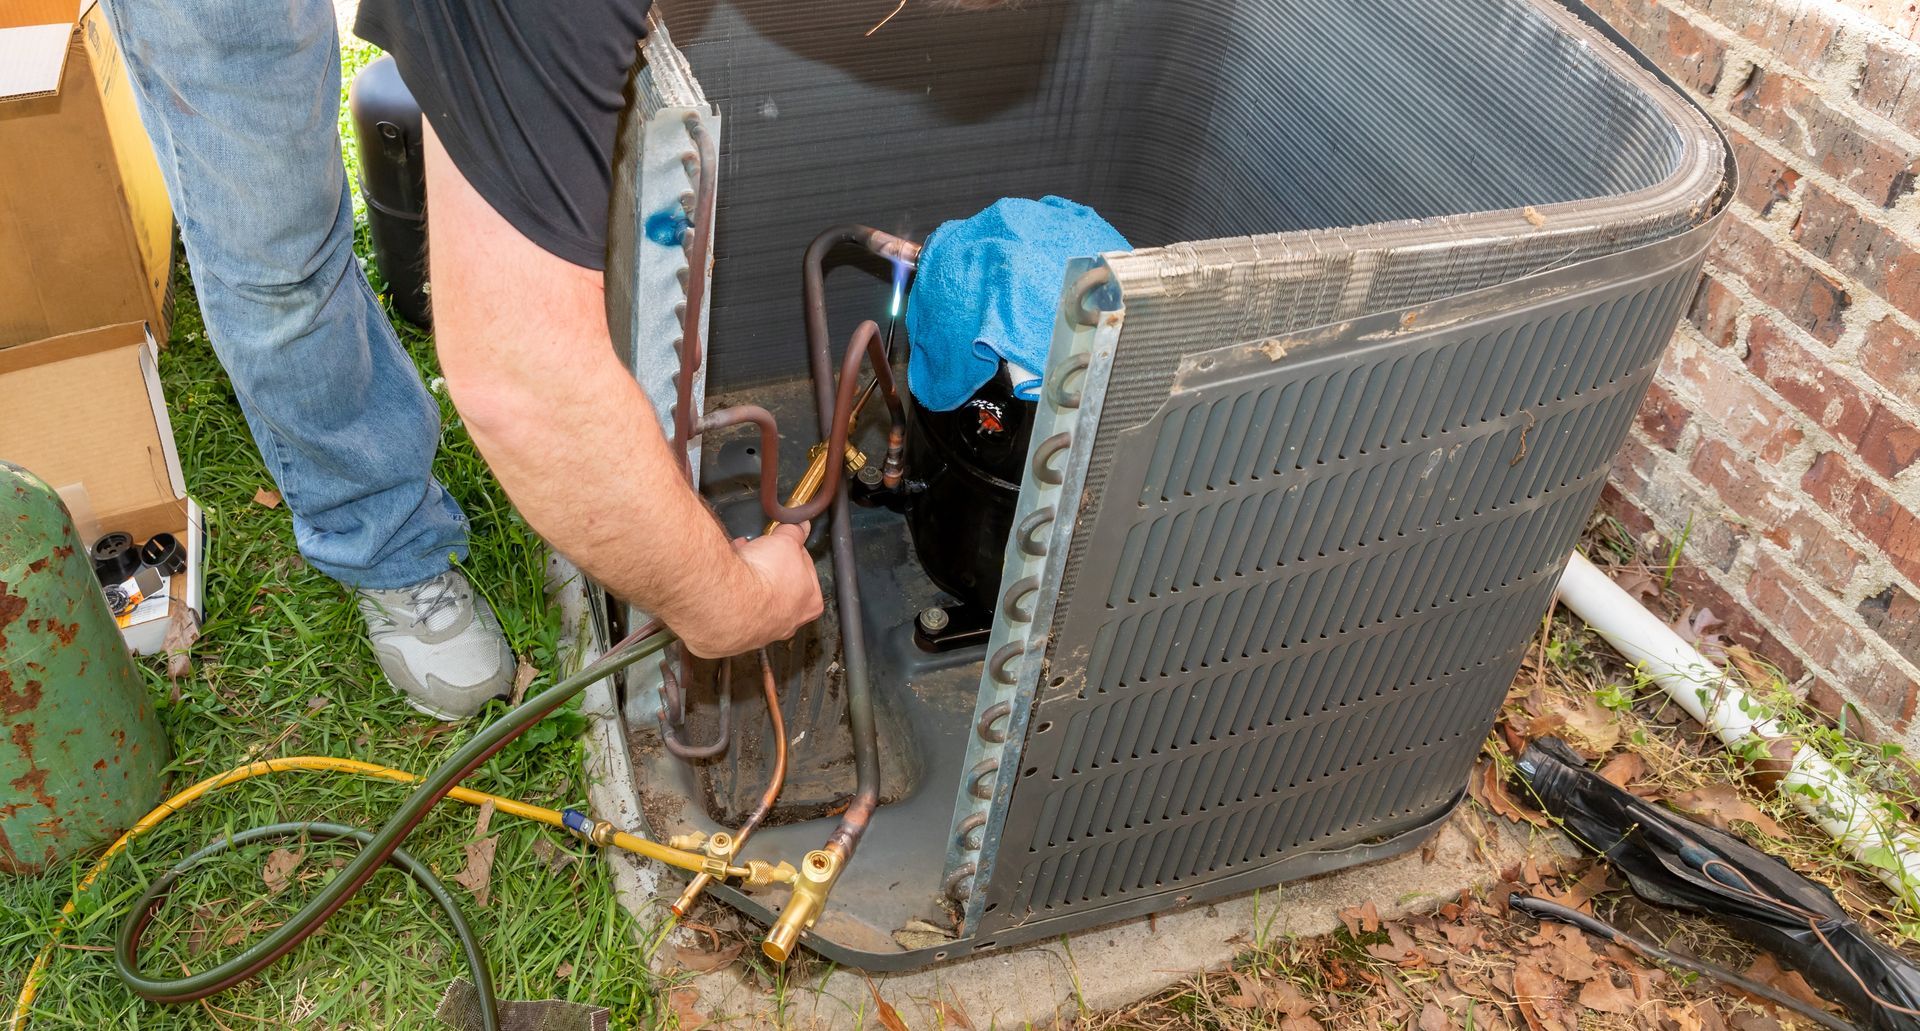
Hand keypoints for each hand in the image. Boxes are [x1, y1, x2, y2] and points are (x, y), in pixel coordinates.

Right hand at [677, 522, 824, 657]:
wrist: (729, 601)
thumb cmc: (764, 577)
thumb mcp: (785, 541)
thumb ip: (794, 532)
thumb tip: (799, 526)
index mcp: (810, 602)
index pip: (805, 569)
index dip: (789, 551)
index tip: (779, 543)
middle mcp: (788, 623)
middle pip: (779, 586)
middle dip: (767, 566)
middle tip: (756, 552)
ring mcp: (760, 633)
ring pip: (756, 599)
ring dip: (747, 580)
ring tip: (737, 560)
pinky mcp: (734, 637)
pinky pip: (733, 610)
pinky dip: (729, 594)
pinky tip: (724, 580)